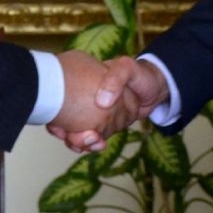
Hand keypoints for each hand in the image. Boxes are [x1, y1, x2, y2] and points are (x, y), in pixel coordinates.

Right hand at [49, 55, 168, 152]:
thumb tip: (102, 102)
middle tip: (70, 136)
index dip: (56, 112)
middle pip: (66, 117)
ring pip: (76, 129)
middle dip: (66, 131)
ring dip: (78, 140)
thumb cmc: (140, 75)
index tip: (57, 125)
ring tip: (91, 142)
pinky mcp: (102, 124)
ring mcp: (93, 111)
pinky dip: (90, 143)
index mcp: (86, 81)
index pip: (63, 97)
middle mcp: (86, 97)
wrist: (156, 87)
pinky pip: (91, 136)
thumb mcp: (127, 68)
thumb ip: (116, 79)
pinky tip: (98, 144)